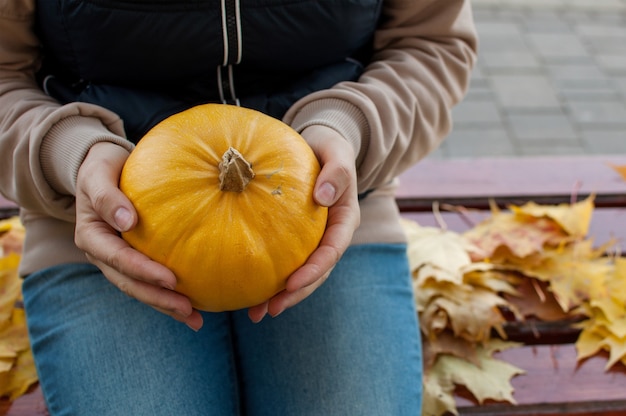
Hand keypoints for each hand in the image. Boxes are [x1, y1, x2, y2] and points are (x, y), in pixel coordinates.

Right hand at [74, 142, 203, 329]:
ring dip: (166, 305)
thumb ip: (107, 197)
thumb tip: (127, 222)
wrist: (103, 169)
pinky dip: (170, 295)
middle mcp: (103, 254)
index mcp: (92, 237)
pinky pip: (151, 281)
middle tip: (188, 309)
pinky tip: (196, 307)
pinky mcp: (134, 260)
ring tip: (195, 319)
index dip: (143, 271)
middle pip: (130, 284)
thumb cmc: (102, 168)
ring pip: (141, 289)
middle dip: (158, 299)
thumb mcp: (97, 175)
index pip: (118, 259)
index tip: (170, 279)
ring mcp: (118, 261)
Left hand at [248, 125, 360, 321]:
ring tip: (257, 313)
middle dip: (296, 294)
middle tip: (271, 309)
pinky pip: (287, 262)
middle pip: (317, 272)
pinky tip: (249, 295)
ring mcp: (315, 240)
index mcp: (344, 220)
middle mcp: (331, 236)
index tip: (292, 283)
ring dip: (282, 296)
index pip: (332, 251)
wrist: (321, 146)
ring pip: (302, 275)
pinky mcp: (298, 239)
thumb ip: (336, 172)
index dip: (314, 270)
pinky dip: (271, 280)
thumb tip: (323, 196)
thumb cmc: (329, 148)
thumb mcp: (337, 153)